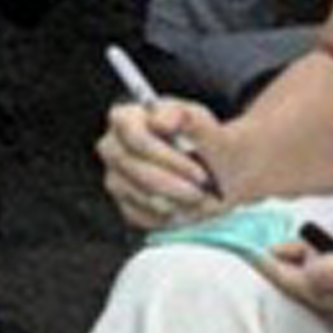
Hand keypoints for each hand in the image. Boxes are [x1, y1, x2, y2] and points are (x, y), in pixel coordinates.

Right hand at [94, 94, 231, 231]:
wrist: (219, 171)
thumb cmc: (206, 142)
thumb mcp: (203, 124)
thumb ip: (183, 115)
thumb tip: (158, 120)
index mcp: (126, 118)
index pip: (133, 136)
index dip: (165, 156)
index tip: (198, 170)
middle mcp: (113, 147)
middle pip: (133, 167)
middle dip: (172, 181)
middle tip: (203, 188)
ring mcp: (115, 178)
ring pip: (139, 194)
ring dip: (176, 199)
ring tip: (199, 194)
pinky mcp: (125, 205)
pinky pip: (143, 216)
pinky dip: (170, 215)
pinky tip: (186, 205)